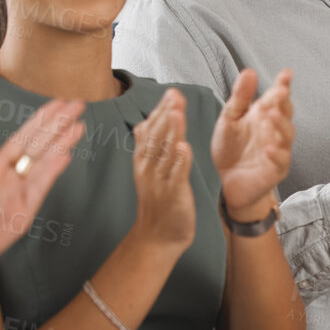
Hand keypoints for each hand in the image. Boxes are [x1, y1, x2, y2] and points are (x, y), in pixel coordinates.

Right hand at [132, 88, 196, 248]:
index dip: (161, 111)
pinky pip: (176, 176)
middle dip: (166, 115)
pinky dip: (180, 162)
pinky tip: (184, 148)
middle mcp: (148, 167)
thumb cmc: (158, 200)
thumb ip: (149, 145)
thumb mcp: (149, 169)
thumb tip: (145, 122)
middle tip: (175, 95)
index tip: (171, 92)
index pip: (151, 129)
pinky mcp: (172, 195)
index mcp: (145, 159)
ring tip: (177, 113)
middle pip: (156, 137)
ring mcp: (159, 181)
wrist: (158, 236)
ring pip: (164, 153)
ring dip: (171, 132)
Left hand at [212, 69, 295, 218]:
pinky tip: (268, 147)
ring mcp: (278, 149)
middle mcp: (274, 130)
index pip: (277, 96)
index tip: (286, 74)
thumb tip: (249, 71)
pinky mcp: (276, 169)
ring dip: (282, 124)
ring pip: (287, 134)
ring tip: (273, 115)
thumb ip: (240, 97)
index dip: (283, 84)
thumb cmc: (229, 149)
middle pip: (285, 112)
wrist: (224, 183)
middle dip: (284, 101)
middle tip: (281, 91)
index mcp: (263, 114)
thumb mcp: (229, 119)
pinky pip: (281, 160)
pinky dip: (276, 153)